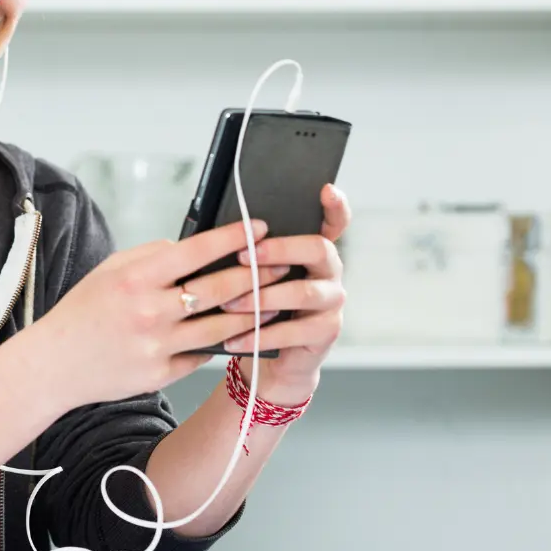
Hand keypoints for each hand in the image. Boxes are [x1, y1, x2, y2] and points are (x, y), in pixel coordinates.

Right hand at [27, 219, 281, 412]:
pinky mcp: (161, 374)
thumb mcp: (110, 270)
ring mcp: (157, 346)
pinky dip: (223, 342)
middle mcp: (149, 312)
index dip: (233, 238)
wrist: (54, 364)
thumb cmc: (83, 311)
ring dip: (254, 313)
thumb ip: (152, 256)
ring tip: (275, 300)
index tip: (258, 227)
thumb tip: (194, 248)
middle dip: (258, 274)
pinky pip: (203, 354)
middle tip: (282, 262)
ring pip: (223, 327)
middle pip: (220, 290)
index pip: (196, 251)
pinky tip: (243, 332)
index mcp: (135, 278)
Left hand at [218, 184, 351, 405]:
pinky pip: (294, 330)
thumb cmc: (256, 310)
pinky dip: (260, 334)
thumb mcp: (251, 277)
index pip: (334, 222)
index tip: (325, 190)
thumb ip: (248, 256)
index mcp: (313, 251)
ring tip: (230, 304)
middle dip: (280, 249)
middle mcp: (330, 272)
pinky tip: (235, 339)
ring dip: (262, 296)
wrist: (271, 360)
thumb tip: (215, 236)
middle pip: (317, 249)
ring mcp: (332, 302)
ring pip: (303, 292)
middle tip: (245, 256)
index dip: (335, 206)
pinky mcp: (326, 332)